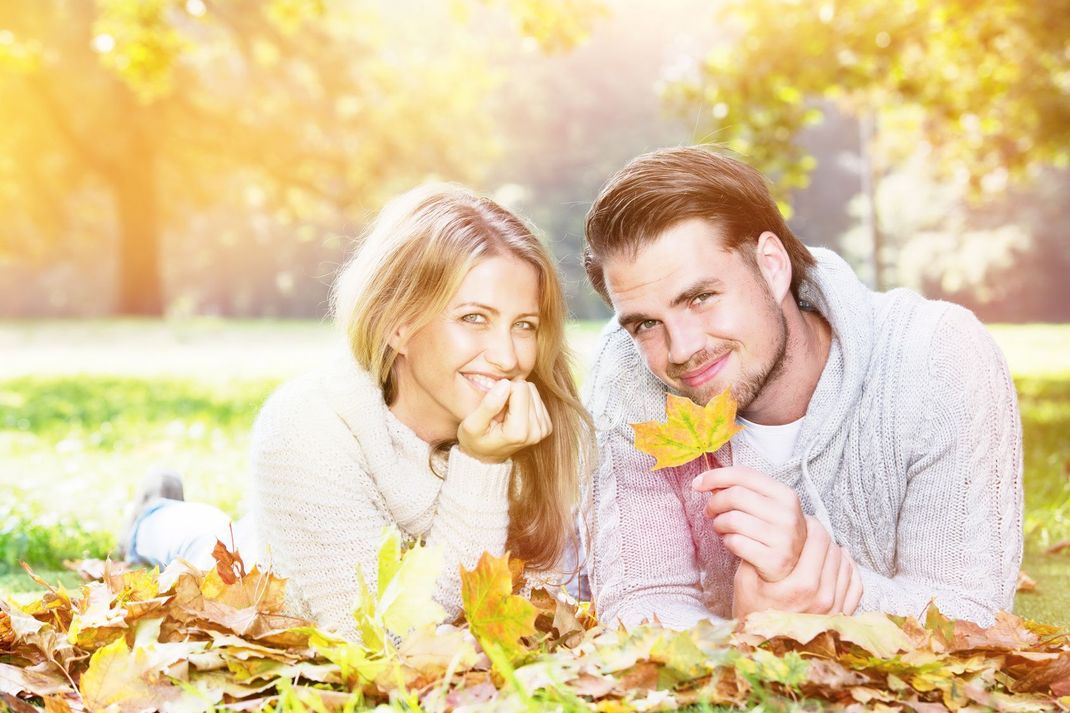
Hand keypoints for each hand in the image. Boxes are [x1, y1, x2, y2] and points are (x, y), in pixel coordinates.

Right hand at [457, 379, 551, 463]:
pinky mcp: (547, 426)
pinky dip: (523, 402)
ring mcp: (543, 429)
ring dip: (517, 397)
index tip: (494, 404)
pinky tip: (513, 414)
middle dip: (511, 393)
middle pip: (528, 389)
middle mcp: (536, 431)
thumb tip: (505, 384)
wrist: (487, 457)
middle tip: (499, 410)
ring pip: (533, 391)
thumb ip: (489, 405)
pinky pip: (537, 399)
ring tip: (505, 413)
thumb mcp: (472, 425)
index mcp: (519, 431)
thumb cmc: (475, 440)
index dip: (503, 390)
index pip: (520, 389)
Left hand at [692, 466, 806, 581]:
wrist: (791, 566)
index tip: (698, 483)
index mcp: (785, 494)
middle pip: (735, 495)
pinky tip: (731, 541)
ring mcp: (783, 538)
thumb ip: (739, 490)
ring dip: (718, 523)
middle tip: (709, 511)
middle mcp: (787, 514)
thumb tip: (704, 480)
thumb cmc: (769, 530)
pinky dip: (726, 541)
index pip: (744, 474)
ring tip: (720, 527)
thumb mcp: (762, 505)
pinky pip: (736, 542)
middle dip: (714, 502)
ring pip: (732, 520)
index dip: (716, 476)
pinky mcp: (775, 560)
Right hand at [732, 516, 863, 617]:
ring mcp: (836, 608)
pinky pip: (855, 584)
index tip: (801, 520)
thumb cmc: (751, 613)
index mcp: (802, 586)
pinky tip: (838, 560)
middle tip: (807, 529)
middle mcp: (824, 597)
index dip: (810, 525)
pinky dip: (849, 568)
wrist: (762, 648)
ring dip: (833, 550)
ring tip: (818, 545)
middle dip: (820, 535)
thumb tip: (763, 527)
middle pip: (833, 549)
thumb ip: (754, 553)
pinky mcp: (842, 616)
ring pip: (845, 564)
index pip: (818, 541)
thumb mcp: (744, 581)